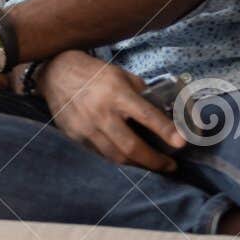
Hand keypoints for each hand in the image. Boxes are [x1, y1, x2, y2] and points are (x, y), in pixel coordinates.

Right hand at [37, 50, 185, 172]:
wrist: (57, 74)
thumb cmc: (95, 74)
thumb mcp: (121, 76)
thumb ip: (141, 94)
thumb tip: (164, 111)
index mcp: (117, 93)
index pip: (146, 115)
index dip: (165, 130)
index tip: (181, 143)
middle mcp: (101, 113)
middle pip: (131, 146)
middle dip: (154, 161)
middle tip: (170, 166)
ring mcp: (86, 128)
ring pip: (116, 157)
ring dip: (138, 165)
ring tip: (153, 166)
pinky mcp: (76, 137)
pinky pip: (101, 155)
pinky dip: (118, 160)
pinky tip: (129, 159)